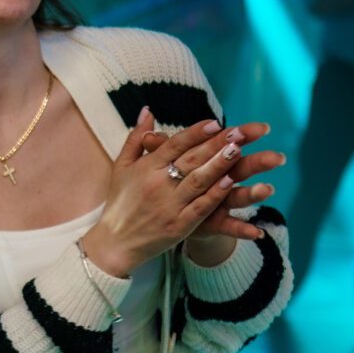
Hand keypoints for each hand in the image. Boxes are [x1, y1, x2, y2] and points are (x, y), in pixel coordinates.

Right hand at [81, 111, 263, 276]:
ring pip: (199, 181)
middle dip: (216, 144)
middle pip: (191, 160)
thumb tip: (147, 110)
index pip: (173, 145)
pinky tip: (230, 182)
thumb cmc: (119, 202)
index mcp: (146, 168)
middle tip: (238, 131)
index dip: (195, 133)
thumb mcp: (121, 166)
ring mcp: (170, 205)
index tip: (215, 123)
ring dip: (219, 165)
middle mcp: (158, 184)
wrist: (115, 242)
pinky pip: (200, 207)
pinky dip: (215, 194)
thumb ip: (135, 138)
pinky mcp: (179, 225)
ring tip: (238, 150)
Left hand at [140, 121, 285, 242]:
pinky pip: (230, 227)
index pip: (227, 145)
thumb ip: (162, 149)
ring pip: (240, 197)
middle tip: (277, 157)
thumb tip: (149, 135)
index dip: (242, 137)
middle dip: (259, 163)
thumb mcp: (165, 166)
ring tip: (268, 190)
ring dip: (254, 194)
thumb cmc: (172, 183)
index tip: (261, 128)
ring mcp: (220, 204)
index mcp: (209, 162)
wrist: (170, 216)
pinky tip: (258, 233)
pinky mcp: (216, 223)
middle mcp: (220, 181)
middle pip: (241, 169)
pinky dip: (243, 230)